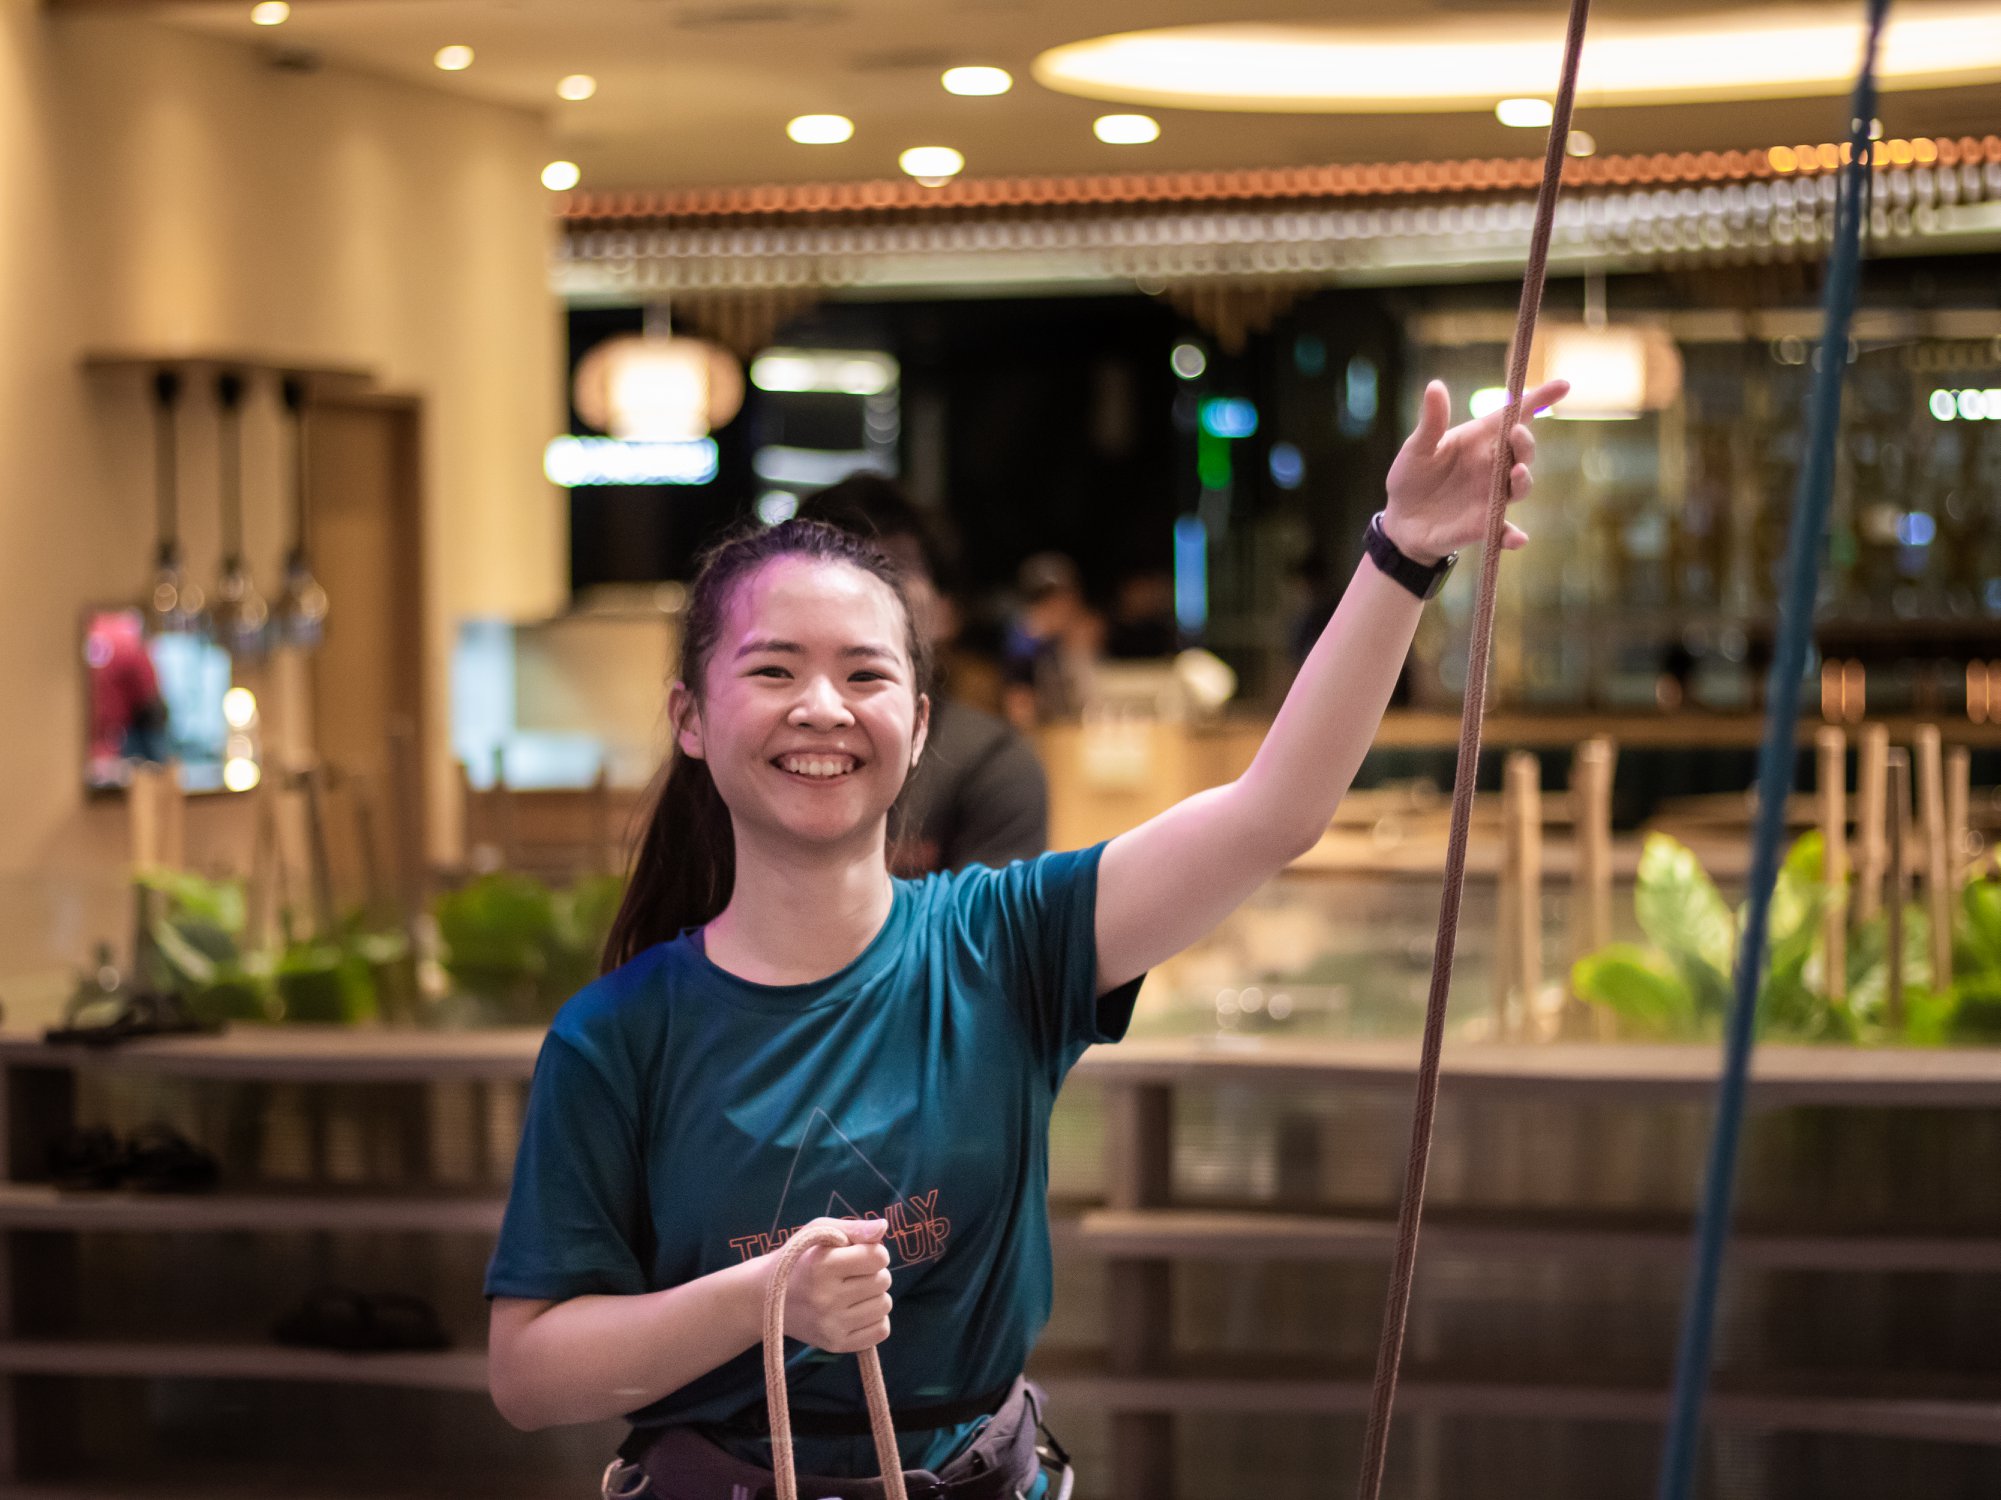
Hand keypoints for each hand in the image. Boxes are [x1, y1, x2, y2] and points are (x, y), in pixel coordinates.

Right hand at [772, 1218, 892, 1353]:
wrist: (765, 1297)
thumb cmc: (799, 1258)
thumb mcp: (819, 1231)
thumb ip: (854, 1227)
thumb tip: (883, 1228)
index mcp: (821, 1266)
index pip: (878, 1257)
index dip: (874, 1251)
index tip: (858, 1253)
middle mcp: (825, 1298)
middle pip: (883, 1281)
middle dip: (874, 1272)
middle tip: (852, 1273)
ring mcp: (830, 1325)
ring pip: (885, 1305)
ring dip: (875, 1296)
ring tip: (853, 1291)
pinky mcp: (835, 1345)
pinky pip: (880, 1331)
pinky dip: (875, 1319)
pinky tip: (856, 1311)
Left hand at [1381, 378, 1568, 563]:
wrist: (1401, 520)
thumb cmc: (1412, 477)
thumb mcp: (1417, 448)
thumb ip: (1431, 422)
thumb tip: (1435, 385)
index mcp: (1480, 440)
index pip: (1514, 416)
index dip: (1539, 399)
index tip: (1563, 386)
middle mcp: (1493, 466)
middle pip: (1521, 451)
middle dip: (1524, 442)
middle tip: (1516, 433)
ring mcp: (1492, 496)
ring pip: (1520, 486)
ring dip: (1522, 480)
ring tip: (1516, 472)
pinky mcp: (1485, 525)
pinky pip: (1505, 531)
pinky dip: (1512, 536)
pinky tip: (1517, 539)